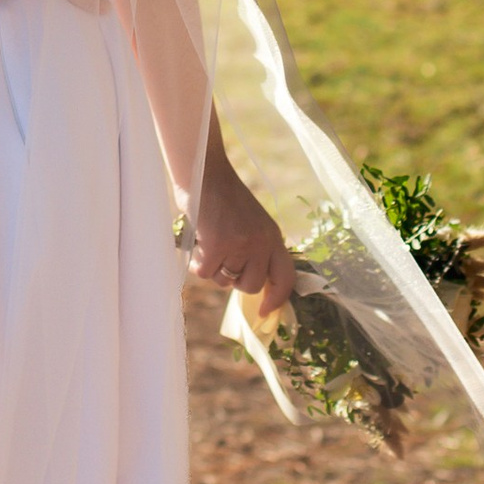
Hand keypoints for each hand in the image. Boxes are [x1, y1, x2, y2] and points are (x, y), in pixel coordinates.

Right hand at [188, 149, 294, 312]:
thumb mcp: (253, 222)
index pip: (286, 277)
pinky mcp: (217, 244)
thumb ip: (259, 249)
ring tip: (210, 243)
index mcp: (274, 236)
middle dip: (234, 280)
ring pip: (225, 281)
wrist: (205, 172)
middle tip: (223, 260)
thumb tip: (254, 286)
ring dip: (213, 268)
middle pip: (250, 285)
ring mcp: (240, 244)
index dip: (277, 299)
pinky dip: (197, 263)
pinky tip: (197, 245)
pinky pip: (205, 273)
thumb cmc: (224, 199)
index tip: (264, 311)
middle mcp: (261, 242)